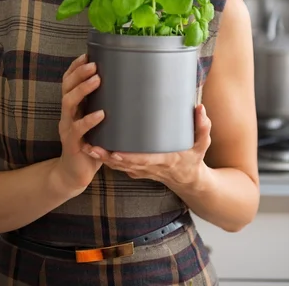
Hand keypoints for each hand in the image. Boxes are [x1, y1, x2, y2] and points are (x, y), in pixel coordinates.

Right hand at [54, 54, 104, 195]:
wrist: (75, 173)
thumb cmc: (92, 144)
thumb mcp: (97, 122)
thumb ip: (105, 106)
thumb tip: (130, 88)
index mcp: (73, 106)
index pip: (68, 81)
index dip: (75, 67)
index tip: (86, 54)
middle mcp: (67, 114)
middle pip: (67, 87)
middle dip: (79, 73)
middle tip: (94, 64)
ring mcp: (67, 127)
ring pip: (68, 103)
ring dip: (82, 89)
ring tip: (97, 80)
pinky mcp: (72, 143)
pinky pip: (77, 129)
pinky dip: (88, 120)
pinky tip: (100, 114)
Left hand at [81, 104, 211, 189]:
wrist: (189, 181)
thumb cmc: (194, 159)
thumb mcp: (202, 145)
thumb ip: (202, 127)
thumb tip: (200, 108)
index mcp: (164, 161)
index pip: (144, 160)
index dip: (128, 158)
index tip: (114, 152)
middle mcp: (149, 168)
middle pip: (124, 164)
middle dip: (106, 157)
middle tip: (90, 147)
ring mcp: (141, 171)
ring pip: (118, 166)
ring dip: (101, 158)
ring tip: (85, 146)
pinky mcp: (136, 169)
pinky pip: (119, 165)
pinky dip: (105, 159)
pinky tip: (92, 147)